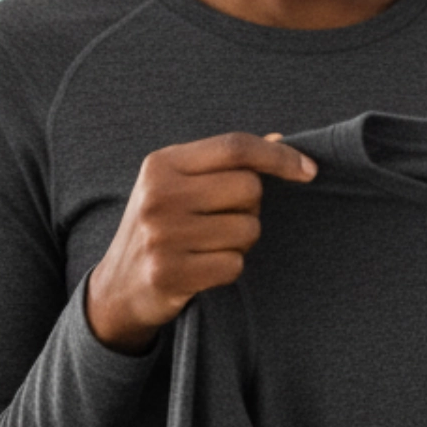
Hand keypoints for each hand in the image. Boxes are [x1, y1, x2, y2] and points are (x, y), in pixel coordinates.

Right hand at [86, 131, 317, 352]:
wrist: (117, 287)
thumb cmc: (161, 227)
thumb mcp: (179, 185)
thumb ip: (225, 163)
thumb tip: (279, 140)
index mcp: (162, 164)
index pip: (235, 147)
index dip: (279, 157)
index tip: (309, 170)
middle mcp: (159, 195)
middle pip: (249, 188)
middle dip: (251, 207)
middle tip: (226, 220)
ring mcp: (162, 235)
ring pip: (247, 230)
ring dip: (241, 242)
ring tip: (210, 245)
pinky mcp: (169, 273)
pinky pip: (234, 265)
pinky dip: (228, 269)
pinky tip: (203, 268)